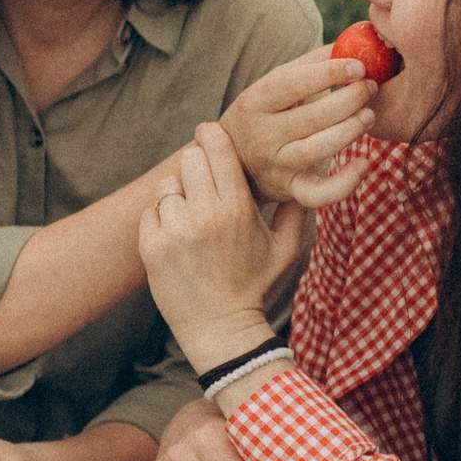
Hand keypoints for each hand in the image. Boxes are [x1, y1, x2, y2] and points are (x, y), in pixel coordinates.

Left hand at [139, 123, 311, 368]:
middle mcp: (206, 215)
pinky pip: (150, 212)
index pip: (218, 150)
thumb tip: (309, 171)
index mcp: (239, 210)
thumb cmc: (255, 286)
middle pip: (189, 159)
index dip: (212, 136)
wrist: (221, 328)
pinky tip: (177, 239)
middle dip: (197, 167)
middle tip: (204, 183)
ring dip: (177, 196)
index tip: (210, 133)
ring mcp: (176, 231)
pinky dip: (160, 220)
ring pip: (167, 186)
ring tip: (192, 219)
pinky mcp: (152, 246)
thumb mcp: (285, 248)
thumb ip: (294, 208)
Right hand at [218, 46, 375, 207]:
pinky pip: (318, 194)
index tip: (359, 65)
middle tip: (371, 88)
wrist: (234, 161)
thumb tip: (354, 41)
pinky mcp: (291, 190)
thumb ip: (312, 64)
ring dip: (349, 131)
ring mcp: (276, 165)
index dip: (327, 74)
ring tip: (369, 115)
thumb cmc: (268, 114)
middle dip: (348, 99)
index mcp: (255, 101)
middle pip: (309, 117)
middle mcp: (262, 135)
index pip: (290, 85)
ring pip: (315, 151)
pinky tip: (363, 164)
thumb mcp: (275, 86)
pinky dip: (344, 183)